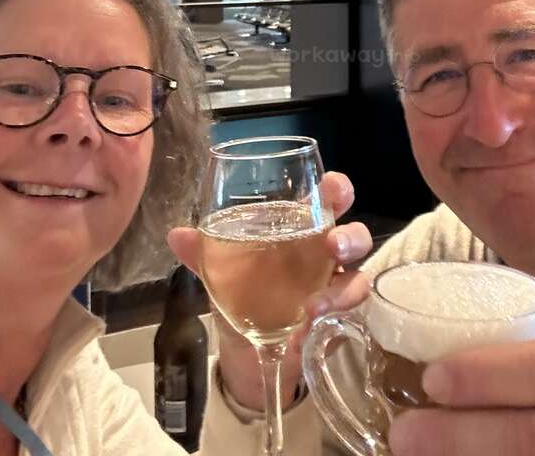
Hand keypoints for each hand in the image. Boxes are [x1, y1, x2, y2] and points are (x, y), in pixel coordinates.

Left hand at [167, 171, 371, 411]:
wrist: (244, 348)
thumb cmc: (241, 290)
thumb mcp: (219, 270)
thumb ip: (203, 251)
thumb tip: (176, 235)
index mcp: (300, 228)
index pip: (328, 199)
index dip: (337, 189)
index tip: (331, 187)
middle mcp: (324, 253)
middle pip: (355, 235)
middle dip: (351, 237)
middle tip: (334, 244)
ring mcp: (334, 286)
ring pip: (358, 276)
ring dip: (344, 287)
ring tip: (315, 305)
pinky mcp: (336, 319)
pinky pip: (345, 316)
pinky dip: (329, 319)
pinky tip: (308, 324)